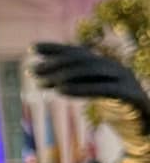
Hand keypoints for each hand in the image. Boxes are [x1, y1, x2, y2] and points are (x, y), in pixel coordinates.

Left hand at [32, 42, 149, 162]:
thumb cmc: (121, 114)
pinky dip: (81, 89)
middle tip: (32, 70)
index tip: (32, 49)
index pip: (79, 52)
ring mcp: (126, 80)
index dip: (56, 48)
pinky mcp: (131, 95)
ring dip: (64, 75)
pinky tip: (60, 91)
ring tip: (41, 82)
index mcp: (108, 66)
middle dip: (55, 63)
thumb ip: (81, 86)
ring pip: (91, 71)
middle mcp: (116, 68)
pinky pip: (103, 89)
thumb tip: (54, 82)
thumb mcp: (98, 96)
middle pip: (83, 59)